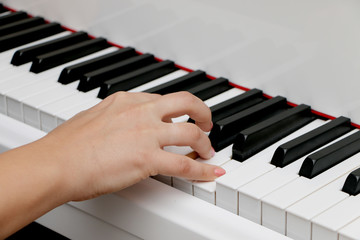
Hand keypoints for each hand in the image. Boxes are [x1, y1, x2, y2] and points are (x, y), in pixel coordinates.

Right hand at [45, 91, 224, 200]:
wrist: (56, 163)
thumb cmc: (67, 145)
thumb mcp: (94, 118)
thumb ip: (115, 118)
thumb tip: (124, 126)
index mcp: (126, 101)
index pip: (163, 99)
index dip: (178, 109)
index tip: (183, 116)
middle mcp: (140, 112)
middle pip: (185, 102)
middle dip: (202, 111)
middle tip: (206, 123)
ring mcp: (146, 134)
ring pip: (191, 132)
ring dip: (205, 143)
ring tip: (208, 151)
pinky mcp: (147, 158)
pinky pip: (185, 164)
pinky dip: (202, 170)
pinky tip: (210, 173)